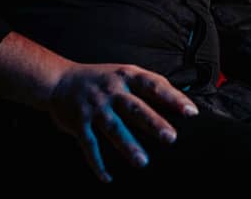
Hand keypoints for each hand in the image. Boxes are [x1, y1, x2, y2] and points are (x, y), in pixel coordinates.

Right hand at [48, 63, 198, 182]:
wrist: (59, 81)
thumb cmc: (102, 79)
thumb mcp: (125, 73)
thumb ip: (149, 84)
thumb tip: (178, 98)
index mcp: (128, 76)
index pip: (155, 85)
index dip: (173, 98)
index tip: (191, 112)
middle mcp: (112, 90)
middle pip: (136, 108)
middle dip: (154, 123)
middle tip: (171, 138)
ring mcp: (95, 108)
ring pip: (114, 128)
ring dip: (128, 145)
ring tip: (143, 161)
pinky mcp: (79, 123)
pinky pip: (89, 145)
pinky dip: (97, 163)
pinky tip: (107, 177)